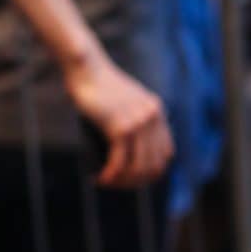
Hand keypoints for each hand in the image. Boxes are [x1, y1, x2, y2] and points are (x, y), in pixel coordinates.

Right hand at [63, 51, 173, 187]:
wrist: (85, 67)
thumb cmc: (97, 82)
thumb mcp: (124, 97)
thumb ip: (132, 114)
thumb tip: (127, 142)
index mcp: (156, 111)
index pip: (165, 154)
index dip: (151, 171)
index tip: (132, 177)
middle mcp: (152, 118)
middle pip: (153, 165)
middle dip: (135, 181)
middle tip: (116, 184)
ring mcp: (138, 123)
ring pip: (138, 167)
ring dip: (122, 182)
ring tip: (107, 183)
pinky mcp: (120, 127)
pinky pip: (119, 162)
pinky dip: (111, 175)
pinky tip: (100, 178)